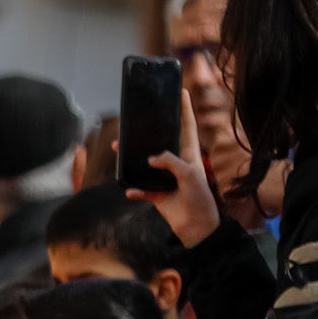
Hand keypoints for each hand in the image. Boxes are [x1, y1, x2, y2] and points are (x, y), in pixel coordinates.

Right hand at [132, 89, 220, 247]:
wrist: (197, 227)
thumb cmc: (199, 198)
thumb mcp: (189, 175)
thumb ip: (170, 162)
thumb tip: (150, 158)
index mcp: (189, 154)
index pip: (187, 126)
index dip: (185, 108)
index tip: (181, 91)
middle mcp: (176, 163)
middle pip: (159, 142)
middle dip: (147, 132)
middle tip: (133, 121)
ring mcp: (165, 178)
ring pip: (144, 163)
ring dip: (131, 158)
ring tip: (118, 150)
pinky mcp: (157, 194)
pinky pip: (141, 188)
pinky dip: (134, 189)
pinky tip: (130, 190)